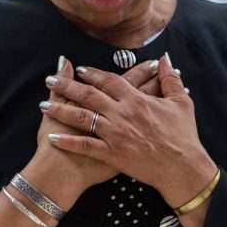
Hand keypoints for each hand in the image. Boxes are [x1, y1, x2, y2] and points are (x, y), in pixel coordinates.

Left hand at [40, 53, 215, 206]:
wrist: (182, 167)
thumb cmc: (183, 135)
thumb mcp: (181, 102)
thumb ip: (170, 79)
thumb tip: (165, 59)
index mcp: (136, 100)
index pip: (109, 80)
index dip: (91, 74)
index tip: (78, 69)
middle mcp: (121, 114)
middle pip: (88, 95)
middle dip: (66, 86)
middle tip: (50, 80)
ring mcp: (114, 134)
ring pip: (81, 117)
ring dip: (60, 110)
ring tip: (43, 104)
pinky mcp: (111, 154)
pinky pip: (84, 145)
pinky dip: (67, 140)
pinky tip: (52, 136)